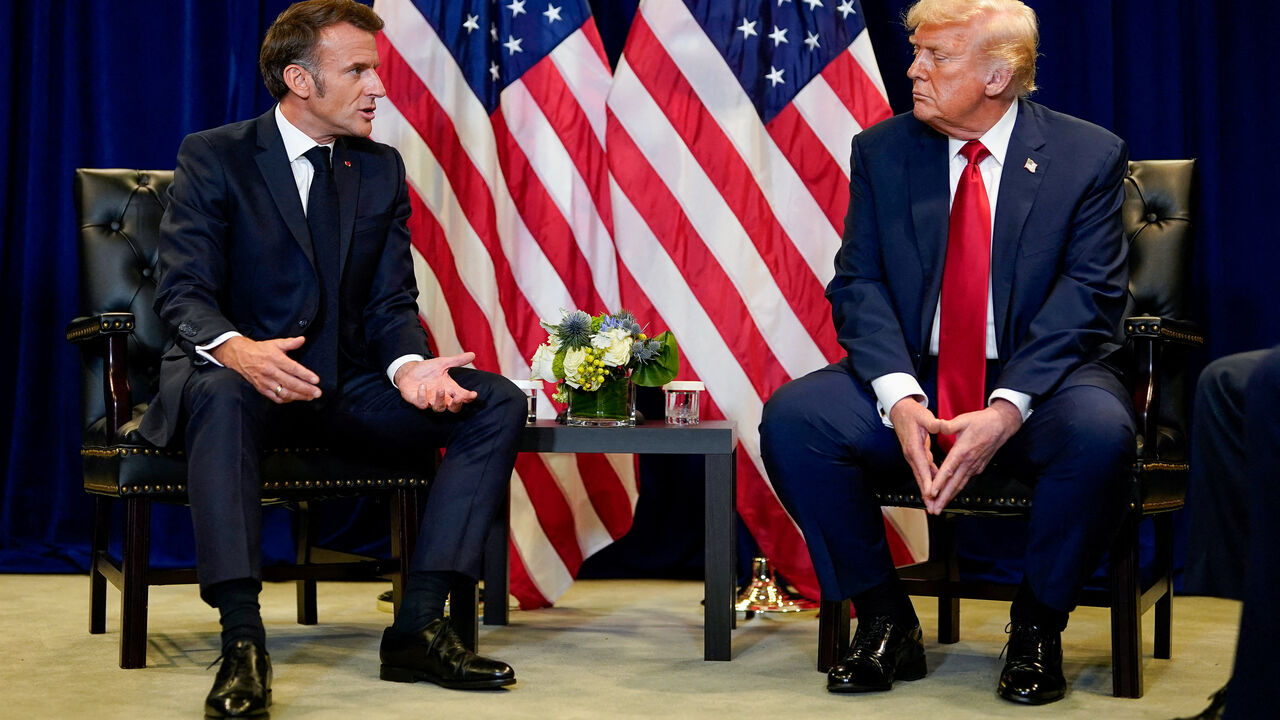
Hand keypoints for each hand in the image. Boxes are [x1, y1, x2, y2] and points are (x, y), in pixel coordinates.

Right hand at [210, 335, 320, 403]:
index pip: (293, 368)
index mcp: (274, 359)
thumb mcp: (275, 343)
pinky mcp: (261, 388)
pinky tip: (295, 398)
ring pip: (283, 392)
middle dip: (306, 389)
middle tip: (317, 392)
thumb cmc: (260, 350)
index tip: (316, 380)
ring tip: (309, 397)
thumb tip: (302, 339)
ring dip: (298, 396)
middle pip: (290, 383)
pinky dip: (286, 399)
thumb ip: (290, 343)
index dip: (305, 375)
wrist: (240, 356)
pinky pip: (275, 397)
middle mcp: (270, 371)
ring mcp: (264, 381)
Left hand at [393, 352, 477, 411]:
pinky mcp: (418, 401)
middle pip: (454, 408)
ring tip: (440, 389)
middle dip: (457, 405)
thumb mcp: (442, 363)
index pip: (462, 396)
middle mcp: (441, 397)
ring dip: (440, 400)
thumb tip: (473, 354)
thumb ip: (457, 361)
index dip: (469, 397)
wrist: (409, 371)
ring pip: (439, 408)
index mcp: (450, 389)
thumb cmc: (427, 370)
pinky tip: (422, 386)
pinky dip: (422, 396)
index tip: (474, 394)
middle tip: (459, 398)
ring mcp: (430, 401)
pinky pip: (422, 404)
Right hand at [889, 396, 941, 498]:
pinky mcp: (916, 455)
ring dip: (927, 491)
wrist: (900, 410)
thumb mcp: (923, 415)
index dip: (927, 480)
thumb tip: (940, 425)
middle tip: (932, 508)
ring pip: (921, 477)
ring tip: (934, 505)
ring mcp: (912, 456)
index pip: (922, 466)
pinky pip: (923, 471)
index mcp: (913, 446)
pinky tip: (935, 490)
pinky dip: (928, 482)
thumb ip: (932, 422)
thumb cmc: (912, 413)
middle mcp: (911, 454)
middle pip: (920, 477)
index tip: (931, 493)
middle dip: (926, 494)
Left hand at [925, 399, 1022, 513]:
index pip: (949, 469)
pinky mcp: (978, 467)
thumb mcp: (963, 420)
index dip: (939, 482)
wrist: (1001, 425)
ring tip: (939, 508)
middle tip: (933, 510)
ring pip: (960, 485)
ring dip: (949, 497)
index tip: (931, 493)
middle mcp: (969, 462)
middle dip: (943, 498)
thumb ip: (947, 425)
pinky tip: (950, 495)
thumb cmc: (982, 422)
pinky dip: (956, 489)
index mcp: (963, 450)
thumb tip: (935, 425)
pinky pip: (965, 480)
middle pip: (954, 483)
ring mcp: (974, 466)